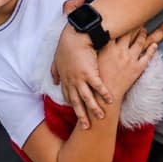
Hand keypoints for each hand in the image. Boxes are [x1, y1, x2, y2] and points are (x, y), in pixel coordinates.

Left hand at [53, 0, 112, 130]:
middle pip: (77, 101)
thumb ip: (54, 67)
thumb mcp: (56, 54)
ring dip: (93, 109)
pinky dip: (104, 95)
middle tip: (85, 127)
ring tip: (100, 119)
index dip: (71, 103)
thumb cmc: (67, 40)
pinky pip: (99, 87)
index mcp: (66, 75)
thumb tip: (53, 75)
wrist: (74, 34)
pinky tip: (109, 101)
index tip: (74, 111)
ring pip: (88, 98)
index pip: (68, 94)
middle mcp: (72, 80)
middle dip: (81, 115)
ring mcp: (82, 78)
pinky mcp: (91, 73)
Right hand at [96, 19, 162, 100]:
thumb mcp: (92, 59)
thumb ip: (95, 47)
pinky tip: (155, 45)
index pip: (118, 29)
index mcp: (108, 48)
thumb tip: (94, 35)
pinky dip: (152, 49)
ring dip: (144, 34)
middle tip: (141, 14)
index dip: (124, 20)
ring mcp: (130, 59)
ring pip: (140, 42)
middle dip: (136, 23)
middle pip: (131, 32)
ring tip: (145, 28)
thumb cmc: (95, 77)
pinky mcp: (137, 68)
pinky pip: (148, 56)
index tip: (127, 11)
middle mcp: (120, 51)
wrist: (103, 97)